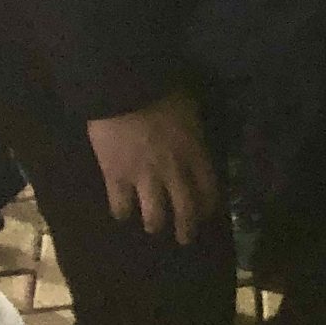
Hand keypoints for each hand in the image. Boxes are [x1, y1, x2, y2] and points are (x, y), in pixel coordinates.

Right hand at [86, 91, 219, 246]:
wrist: (124, 86)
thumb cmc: (161, 89)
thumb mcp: (190, 109)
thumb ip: (194, 132)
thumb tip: (196, 142)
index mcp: (195, 152)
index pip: (209, 189)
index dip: (209, 206)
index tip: (207, 213)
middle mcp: (174, 171)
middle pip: (186, 211)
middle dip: (187, 229)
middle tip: (185, 238)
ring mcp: (144, 177)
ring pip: (155, 217)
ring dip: (156, 224)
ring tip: (154, 227)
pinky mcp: (116, 178)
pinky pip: (120, 206)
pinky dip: (122, 212)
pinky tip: (123, 212)